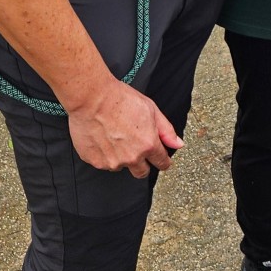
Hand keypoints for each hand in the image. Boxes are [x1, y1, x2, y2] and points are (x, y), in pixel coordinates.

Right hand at [67, 80, 181, 177]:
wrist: (92, 98)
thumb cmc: (120, 99)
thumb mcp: (151, 109)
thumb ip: (166, 130)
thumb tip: (178, 144)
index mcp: (148, 145)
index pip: (162, 163)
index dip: (163, 160)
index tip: (161, 158)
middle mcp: (131, 157)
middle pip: (142, 172)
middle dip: (142, 163)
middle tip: (135, 146)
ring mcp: (112, 162)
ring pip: (121, 165)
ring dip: (121, 156)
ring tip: (114, 134)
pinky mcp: (95, 161)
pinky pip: (103, 162)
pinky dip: (104, 153)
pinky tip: (102, 136)